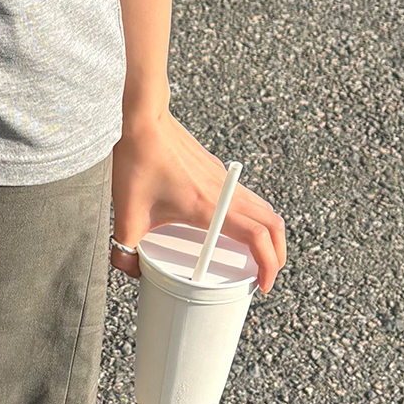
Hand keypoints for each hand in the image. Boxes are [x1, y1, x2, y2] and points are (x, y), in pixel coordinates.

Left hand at [109, 111, 285, 293]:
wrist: (143, 119)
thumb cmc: (138, 160)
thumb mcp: (126, 213)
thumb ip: (125, 248)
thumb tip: (130, 269)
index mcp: (208, 207)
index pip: (256, 237)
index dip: (268, 264)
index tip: (262, 284)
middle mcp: (223, 193)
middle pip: (272, 224)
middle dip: (278, 253)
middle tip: (266, 274)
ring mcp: (223, 179)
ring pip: (264, 208)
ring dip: (269, 233)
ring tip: (256, 254)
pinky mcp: (216, 170)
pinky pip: (247, 197)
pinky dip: (254, 216)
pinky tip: (233, 225)